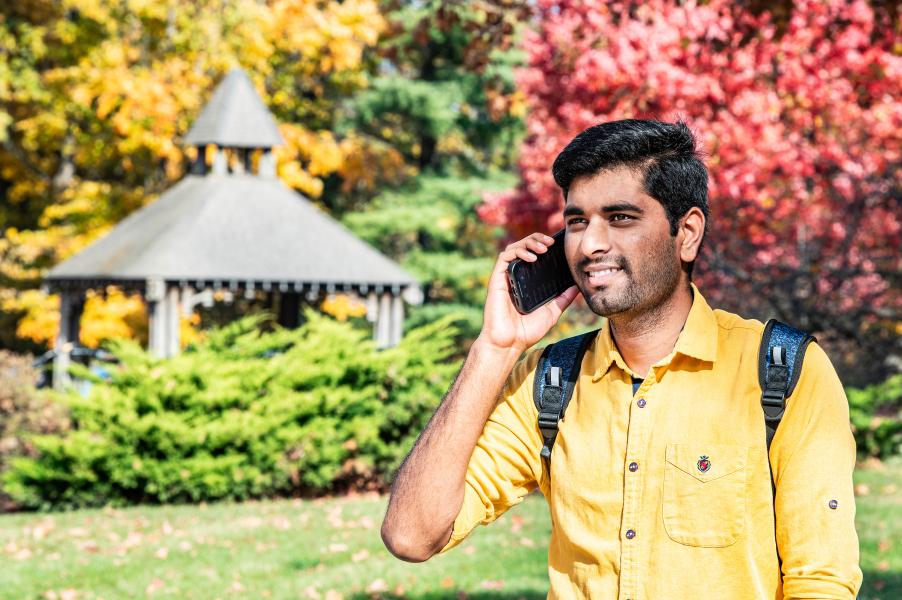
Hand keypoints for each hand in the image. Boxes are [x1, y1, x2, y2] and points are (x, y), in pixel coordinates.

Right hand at [478, 232, 578, 353]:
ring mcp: (505, 278)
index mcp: (526, 282)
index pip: (534, 255)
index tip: (557, 244)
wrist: (510, 344)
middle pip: (523, 247)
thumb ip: (563, 298)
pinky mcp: (496, 280)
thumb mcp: (552, 312)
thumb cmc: (527, 331)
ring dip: (529, 242)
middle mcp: (515, 277)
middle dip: (537, 239)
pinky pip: (505, 258)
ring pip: (514, 248)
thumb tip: (578, 285)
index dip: (543, 245)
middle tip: (551, 242)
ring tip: (544, 247)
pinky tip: (532, 257)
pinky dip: (518, 252)